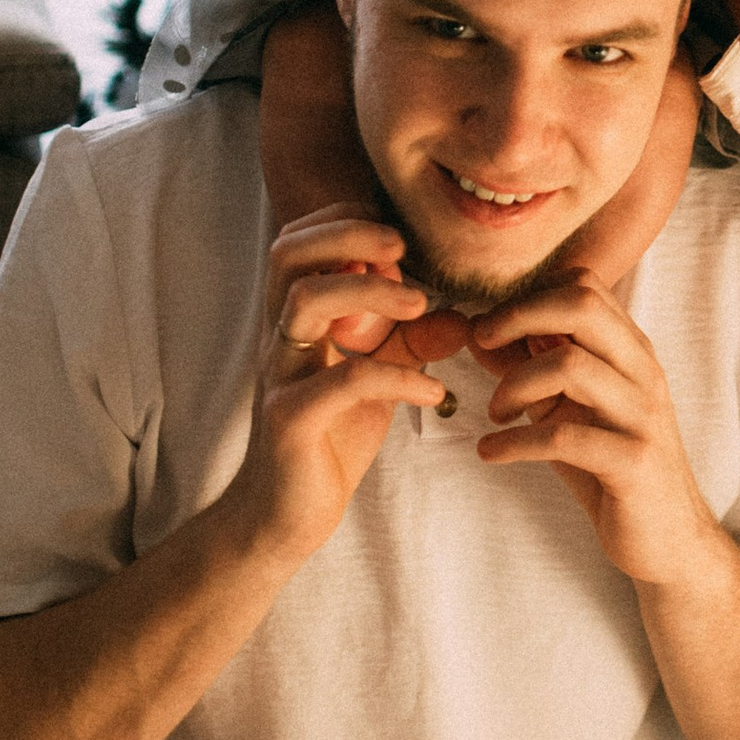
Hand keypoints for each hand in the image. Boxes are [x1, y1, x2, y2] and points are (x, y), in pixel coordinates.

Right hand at [228, 211, 452, 562]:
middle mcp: (279, 337)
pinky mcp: (290, 420)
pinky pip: (342, 381)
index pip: (299, 241)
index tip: (397, 237)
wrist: (285, 517)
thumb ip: (409, 343)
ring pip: (305, 302)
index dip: (344, 221)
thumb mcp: (375, 380)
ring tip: (421, 304)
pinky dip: (397, 377)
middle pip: (288, 253)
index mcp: (294, 320)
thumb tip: (461, 315)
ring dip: (369, 293)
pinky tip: (435, 392)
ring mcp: (280, 376)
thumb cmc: (328, 438)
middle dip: (347, 236)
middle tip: (402, 248)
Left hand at [466, 274, 725, 590]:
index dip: (529, 295)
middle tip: (482, 343)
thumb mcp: (570, 412)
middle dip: (518, 316)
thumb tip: (478, 338)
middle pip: (581, 306)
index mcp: (631, 352)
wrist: (669, 539)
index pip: (584, 286)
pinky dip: (514, 442)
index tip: (493, 327)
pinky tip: (490, 452)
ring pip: (569, 365)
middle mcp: (643, 372)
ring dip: (514, 385)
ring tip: (495, 414)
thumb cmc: (613, 469)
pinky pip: (564, 437)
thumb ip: (533, 373)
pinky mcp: (633, 461)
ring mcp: (642, 415)